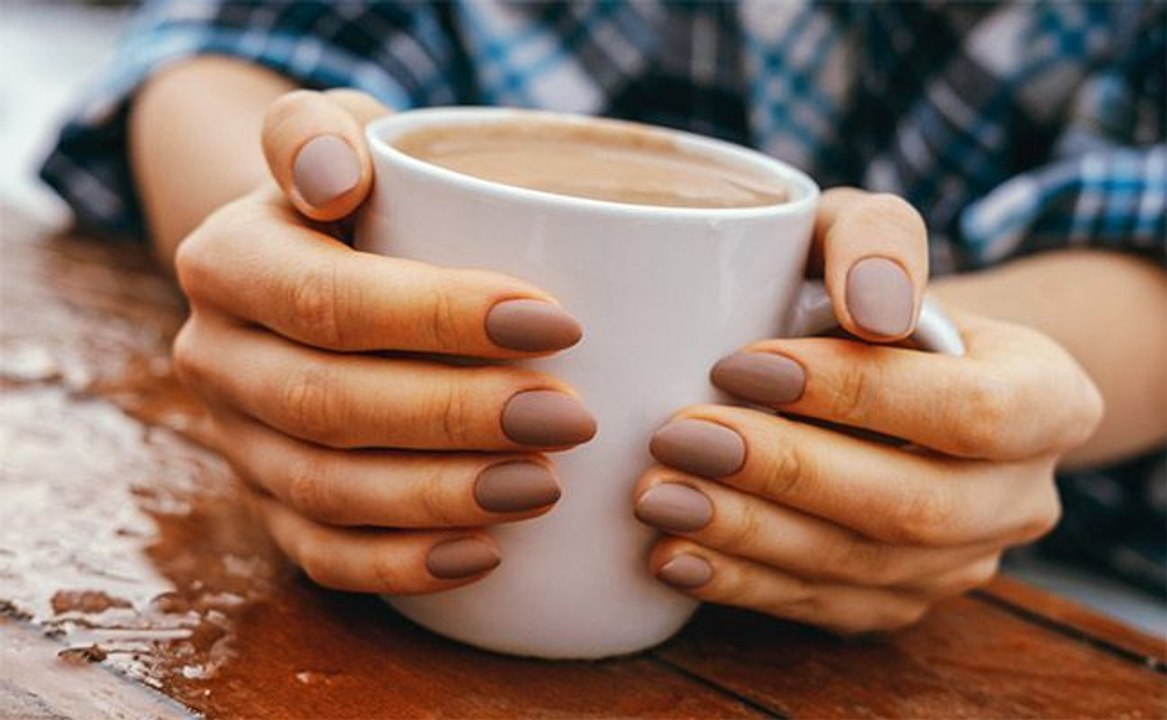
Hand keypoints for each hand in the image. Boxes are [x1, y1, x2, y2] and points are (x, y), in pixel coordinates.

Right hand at [173, 90, 594, 594]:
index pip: (329, 300)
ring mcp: (236, 440)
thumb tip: (330, 177)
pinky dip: (401, 565)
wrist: (310, 262)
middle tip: (567, 419)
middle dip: (454, 418)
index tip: (558, 324)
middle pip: (327, 404)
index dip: (440, 318)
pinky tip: (485, 555)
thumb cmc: (355, 194)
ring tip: (542, 486)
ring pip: (324, 491)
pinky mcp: (267, 501)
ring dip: (437, 497)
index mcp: (227, 262)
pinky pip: (321, 552)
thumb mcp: (336, 134)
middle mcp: (216, 357)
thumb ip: (318, 130)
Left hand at [633, 189, 1103, 633]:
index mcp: (1050, 399)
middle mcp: (1021, 496)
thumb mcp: (874, 232)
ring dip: (748, 535)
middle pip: (913, 506)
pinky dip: (741, 583)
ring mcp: (963, 563)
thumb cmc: (870, 290)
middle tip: (677, 438)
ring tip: (656, 495)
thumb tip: (874, 311)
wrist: (885, 371)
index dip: (855, 393)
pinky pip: (824, 607)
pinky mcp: (899, 602)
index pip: (970, 410)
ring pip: (861, 567)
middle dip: (786, 473)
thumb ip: (878, 241)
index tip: (736, 362)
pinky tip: (672, 555)